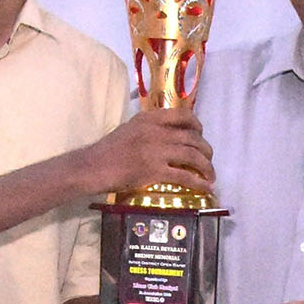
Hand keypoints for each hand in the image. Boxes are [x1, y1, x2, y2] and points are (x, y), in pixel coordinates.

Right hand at [76, 108, 214, 200]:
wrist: (93, 167)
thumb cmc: (108, 150)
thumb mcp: (130, 128)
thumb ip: (149, 128)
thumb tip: (168, 135)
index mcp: (150, 118)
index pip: (182, 115)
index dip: (197, 125)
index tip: (200, 135)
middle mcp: (156, 131)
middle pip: (192, 137)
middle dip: (206, 150)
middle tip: (208, 160)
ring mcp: (157, 151)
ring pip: (193, 155)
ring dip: (206, 167)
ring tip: (210, 176)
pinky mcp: (155, 171)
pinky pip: (185, 176)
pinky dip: (199, 183)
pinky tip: (206, 188)